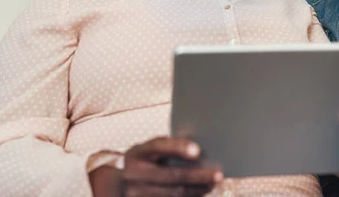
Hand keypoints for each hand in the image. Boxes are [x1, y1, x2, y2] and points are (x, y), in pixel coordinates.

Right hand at [90, 136, 223, 196]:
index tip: (197, 150)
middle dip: (197, 176)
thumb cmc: (144, 163)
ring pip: (173, 194)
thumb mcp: (148, 152)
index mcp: (136, 153)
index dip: (177, 147)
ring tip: (213, 185)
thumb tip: (199, 150)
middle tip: (218, 174)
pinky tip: (201, 194)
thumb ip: (167, 148)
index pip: (158, 146)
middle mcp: (132, 175)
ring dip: (197, 190)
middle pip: (171, 175)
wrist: (120, 188)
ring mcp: (135, 194)